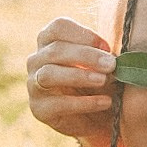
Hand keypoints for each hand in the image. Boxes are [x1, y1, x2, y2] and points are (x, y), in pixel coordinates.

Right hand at [27, 17, 116, 139]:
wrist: (93, 118)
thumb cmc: (96, 82)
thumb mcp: (101, 65)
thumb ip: (103, 56)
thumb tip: (112, 56)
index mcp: (50, 42)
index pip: (58, 27)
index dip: (83, 34)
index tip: (107, 47)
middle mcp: (36, 60)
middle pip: (56, 50)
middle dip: (86, 56)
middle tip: (111, 64)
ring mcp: (33, 84)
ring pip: (50, 74)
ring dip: (79, 75)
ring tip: (103, 80)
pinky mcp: (38, 109)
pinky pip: (58, 103)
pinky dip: (84, 103)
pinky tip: (105, 102)